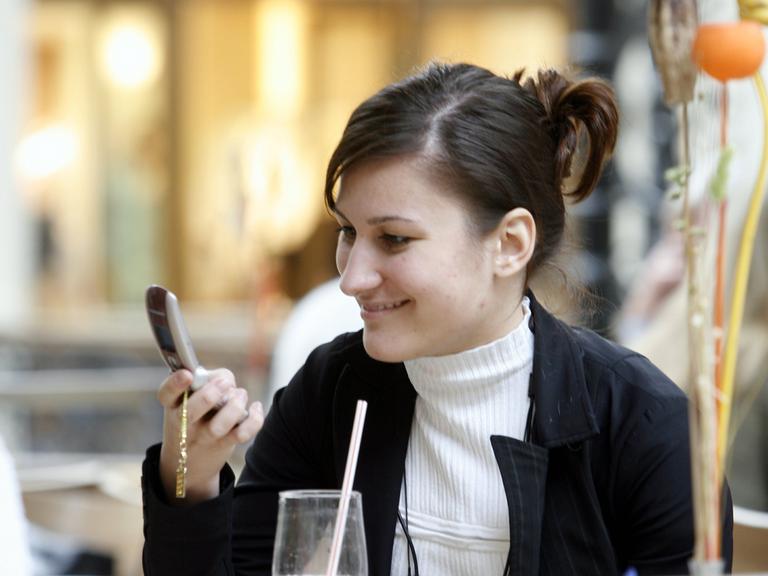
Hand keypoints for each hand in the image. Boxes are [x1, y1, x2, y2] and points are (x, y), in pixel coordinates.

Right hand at [157, 368, 263, 503]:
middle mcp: (184, 422)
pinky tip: (256, 406)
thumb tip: (225, 380)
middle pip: (191, 411)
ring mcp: (203, 436)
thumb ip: (206, 380)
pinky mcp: (223, 444)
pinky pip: (241, 435)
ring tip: (240, 395)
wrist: (189, 460)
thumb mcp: (189, 397)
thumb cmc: (195, 414)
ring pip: (218, 426)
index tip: (187, 374)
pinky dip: (254, 420)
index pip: (166, 393)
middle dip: (210, 394)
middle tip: (224, 383)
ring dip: (234, 406)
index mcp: (173, 404)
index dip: (175, 383)